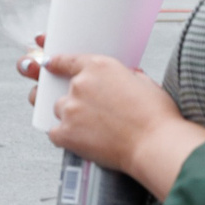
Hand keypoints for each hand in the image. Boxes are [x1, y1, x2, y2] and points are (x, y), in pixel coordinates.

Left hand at [17, 43, 204, 198]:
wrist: (156, 143)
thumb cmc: (156, 116)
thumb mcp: (144, 83)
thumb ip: (124, 77)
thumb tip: (122, 80)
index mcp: (99, 67)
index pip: (66, 61)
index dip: (56, 64)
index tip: (48, 66)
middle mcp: (80, 85)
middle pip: (63, 90)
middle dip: (75, 100)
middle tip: (90, 113)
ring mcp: (71, 108)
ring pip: (58, 110)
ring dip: (70, 118)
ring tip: (92, 129)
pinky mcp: (66, 133)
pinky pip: (54, 133)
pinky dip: (64, 137)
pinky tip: (81, 141)